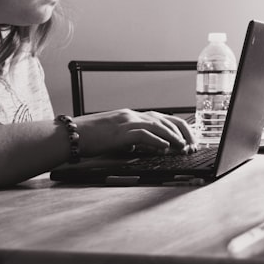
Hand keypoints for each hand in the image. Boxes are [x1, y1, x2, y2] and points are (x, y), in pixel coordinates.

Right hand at [74, 109, 195, 156]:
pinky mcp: (119, 132)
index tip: (190, 140)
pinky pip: (143, 134)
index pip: (163, 118)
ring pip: (158, 125)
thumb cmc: (90, 138)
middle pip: (166, 120)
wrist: (70, 135)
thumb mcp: (116, 137)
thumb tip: (148, 147)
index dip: (179, 129)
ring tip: (184, 147)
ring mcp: (126, 122)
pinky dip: (156, 141)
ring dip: (174, 137)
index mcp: (132, 116)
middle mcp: (132, 115)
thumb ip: (133, 139)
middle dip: (183, 133)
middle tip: (192, 145)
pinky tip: (166, 148)